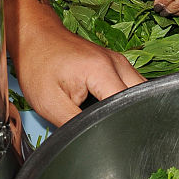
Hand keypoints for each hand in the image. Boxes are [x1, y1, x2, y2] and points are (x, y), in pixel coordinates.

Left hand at [13, 14, 145, 126]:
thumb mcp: (49, 103)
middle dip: (131, 118)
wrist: (35, 36)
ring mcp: (119, 61)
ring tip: (111, 120)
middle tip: (112, 132)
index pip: (127, 106)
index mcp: (102, 71)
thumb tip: (91, 141)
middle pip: (142, 98)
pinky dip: (127, 98)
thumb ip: (73, 124)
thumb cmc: (38, 65)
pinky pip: (132, 83)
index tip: (110, 138)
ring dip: (130, 107)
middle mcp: (117, 63)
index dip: (121, 127)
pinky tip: (111, 107)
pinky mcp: (116, 63)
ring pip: (140, 90)